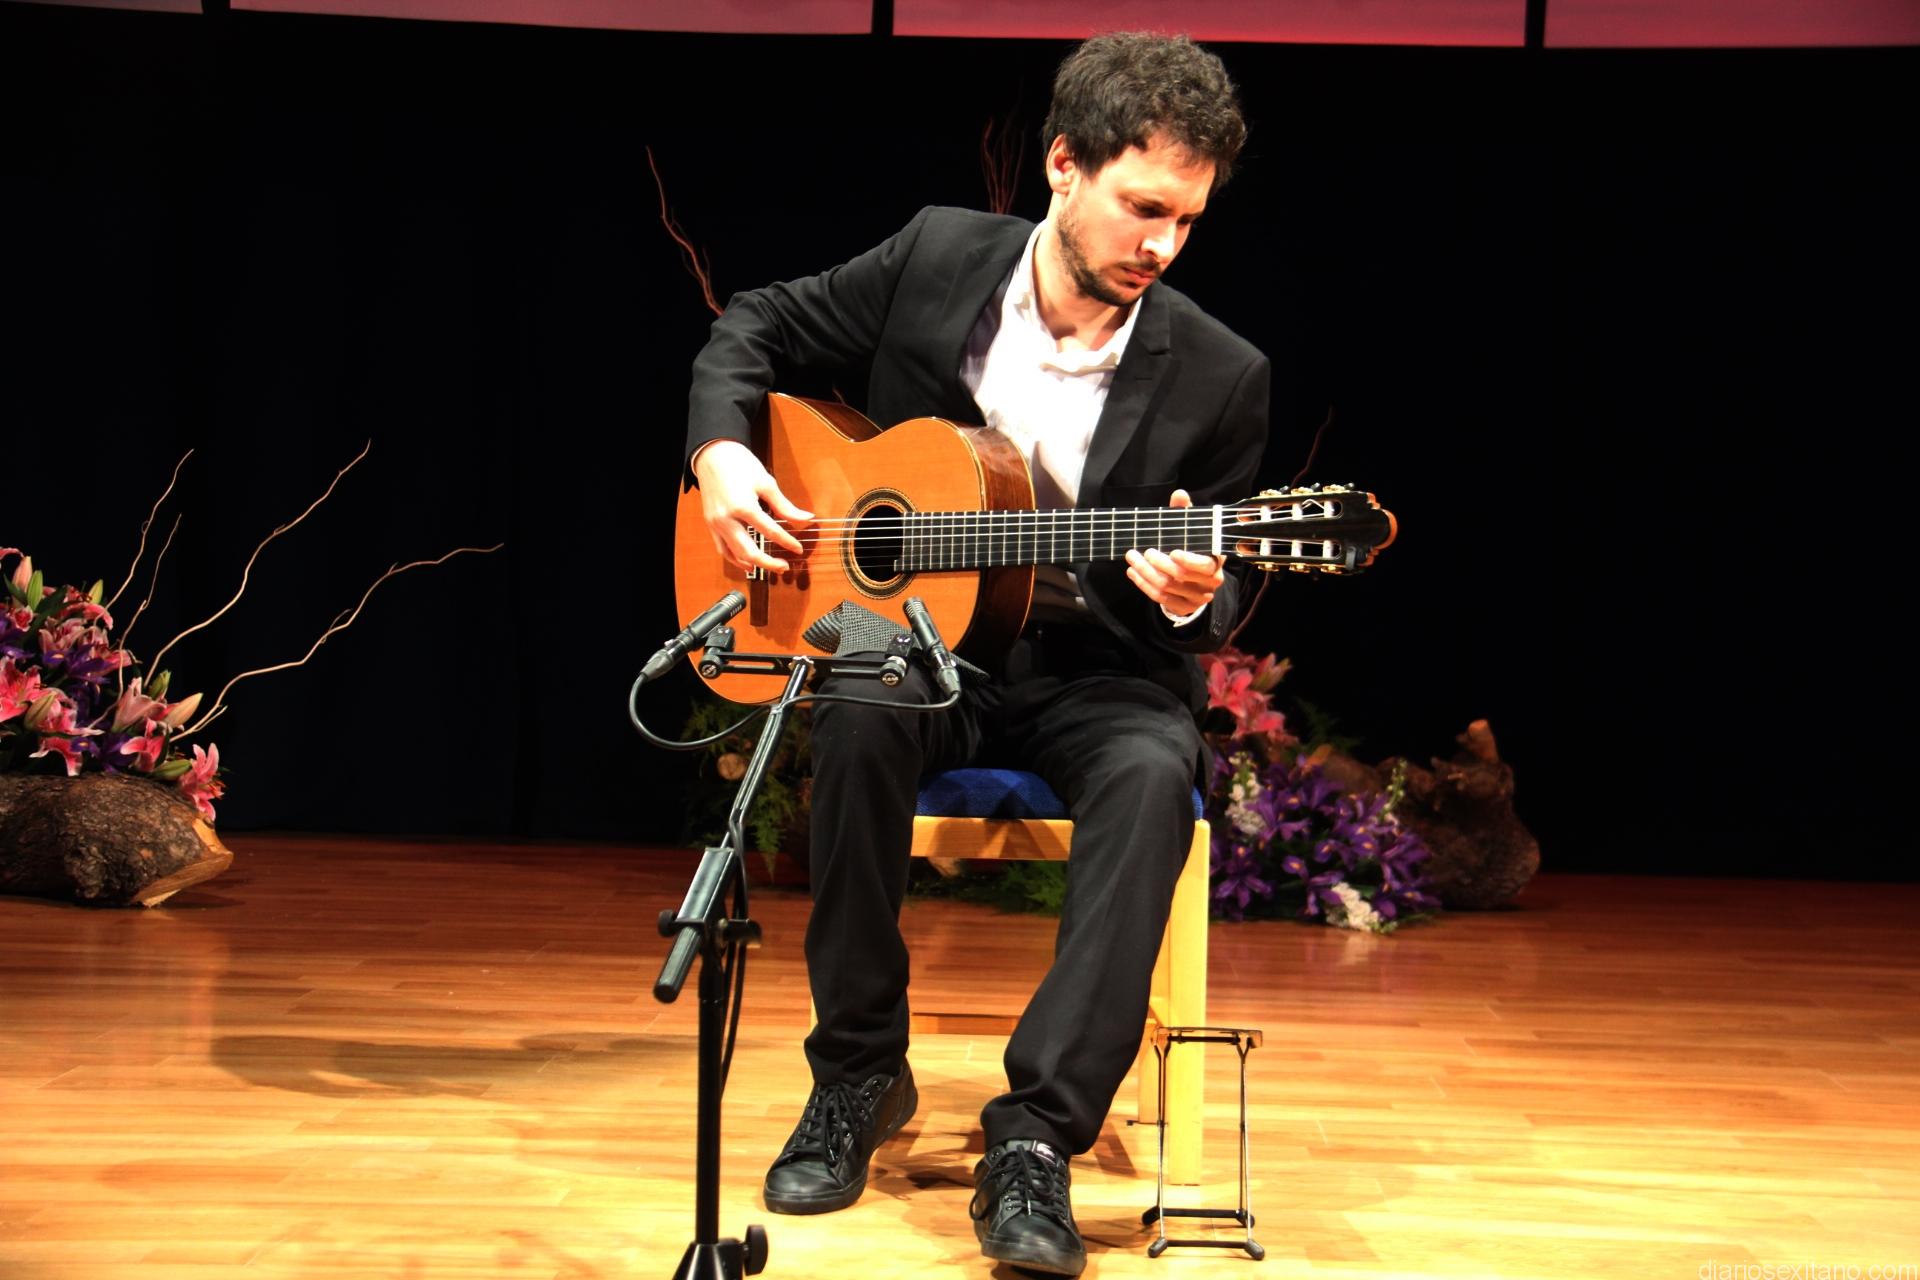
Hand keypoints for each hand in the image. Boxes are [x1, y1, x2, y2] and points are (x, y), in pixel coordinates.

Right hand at [693, 441, 812, 572]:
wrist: (713, 455)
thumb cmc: (739, 464)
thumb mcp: (766, 483)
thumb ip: (785, 505)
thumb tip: (806, 518)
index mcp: (743, 506)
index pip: (770, 532)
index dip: (787, 542)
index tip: (798, 548)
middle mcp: (727, 519)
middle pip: (750, 551)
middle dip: (770, 563)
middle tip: (785, 566)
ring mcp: (716, 524)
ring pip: (735, 555)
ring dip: (754, 564)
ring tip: (771, 567)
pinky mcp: (711, 525)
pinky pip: (723, 549)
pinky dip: (735, 560)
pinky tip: (748, 564)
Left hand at [1124, 489, 1223, 616]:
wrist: (1195, 577)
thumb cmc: (1191, 547)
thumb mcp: (1190, 529)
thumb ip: (1184, 512)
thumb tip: (1179, 494)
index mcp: (1215, 561)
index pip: (1205, 565)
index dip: (1188, 560)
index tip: (1172, 551)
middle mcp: (1211, 582)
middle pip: (1180, 576)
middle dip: (1158, 563)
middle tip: (1143, 551)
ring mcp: (1198, 597)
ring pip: (1167, 588)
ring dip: (1146, 573)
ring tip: (1132, 558)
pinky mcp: (1184, 607)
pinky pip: (1161, 599)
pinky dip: (1144, 585)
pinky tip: (1133, 572)